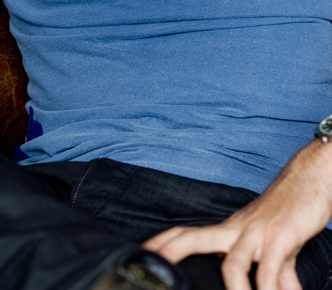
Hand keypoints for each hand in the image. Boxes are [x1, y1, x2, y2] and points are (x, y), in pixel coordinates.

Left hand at [143, 141, 331, 289]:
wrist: (310, 176)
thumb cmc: (288, 210)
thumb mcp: (276, 243)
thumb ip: (274, 270)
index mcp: (230, 230)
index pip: (189, 233)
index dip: (165, 243)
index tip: (143, 254)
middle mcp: (237, 229)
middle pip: (195, 238)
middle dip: (172, 253)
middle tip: (155, 268)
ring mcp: (257, 233)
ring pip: (233, 264)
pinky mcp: (281, 237)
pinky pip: (270, 270)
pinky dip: (269, 289)